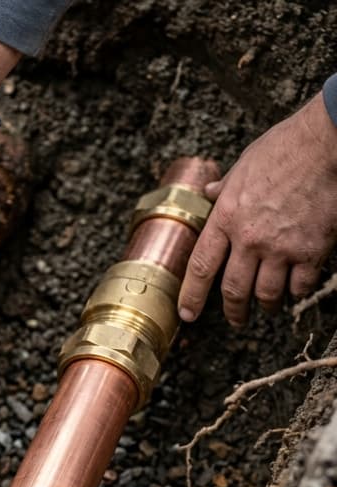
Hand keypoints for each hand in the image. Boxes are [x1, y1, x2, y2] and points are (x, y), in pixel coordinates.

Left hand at [178, 91, 336, 326]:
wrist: (326, 142)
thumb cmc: (285, 147)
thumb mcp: (243, 165)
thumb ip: (225, 188)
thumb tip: (209, 192)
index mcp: (226, 218)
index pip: (200, 267)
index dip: (191, 296)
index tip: (188, 314)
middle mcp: (249, 239)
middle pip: (233, 290)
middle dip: (233, 311)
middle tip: (235, 320)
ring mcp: (281, 247)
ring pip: (266, 293)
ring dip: (266, 305)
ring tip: (268, 308)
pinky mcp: (312, 250)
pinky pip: (300, 285)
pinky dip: (297, 291)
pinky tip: (296, 289)